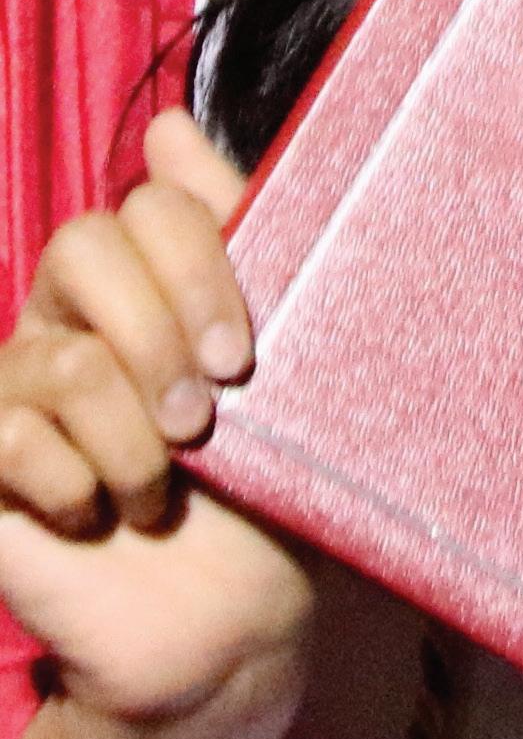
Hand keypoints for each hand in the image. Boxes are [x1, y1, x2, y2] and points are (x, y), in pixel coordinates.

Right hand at [0, 112, 311, 738]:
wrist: (233, 615)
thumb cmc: (271, 477)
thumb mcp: (279, 345)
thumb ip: (237, 231)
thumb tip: (170, 124)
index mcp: (143, 281)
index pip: (146, 202)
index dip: (198, 265)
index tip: (245, 352)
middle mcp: (70, 320)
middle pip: (82, 246)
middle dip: (162, 333)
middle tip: (208, 416)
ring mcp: (15, 390)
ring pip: (58, 358)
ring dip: (133, 432)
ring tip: (170, 480)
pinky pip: (3, 433)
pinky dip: (72, 480)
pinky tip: (102, 512)